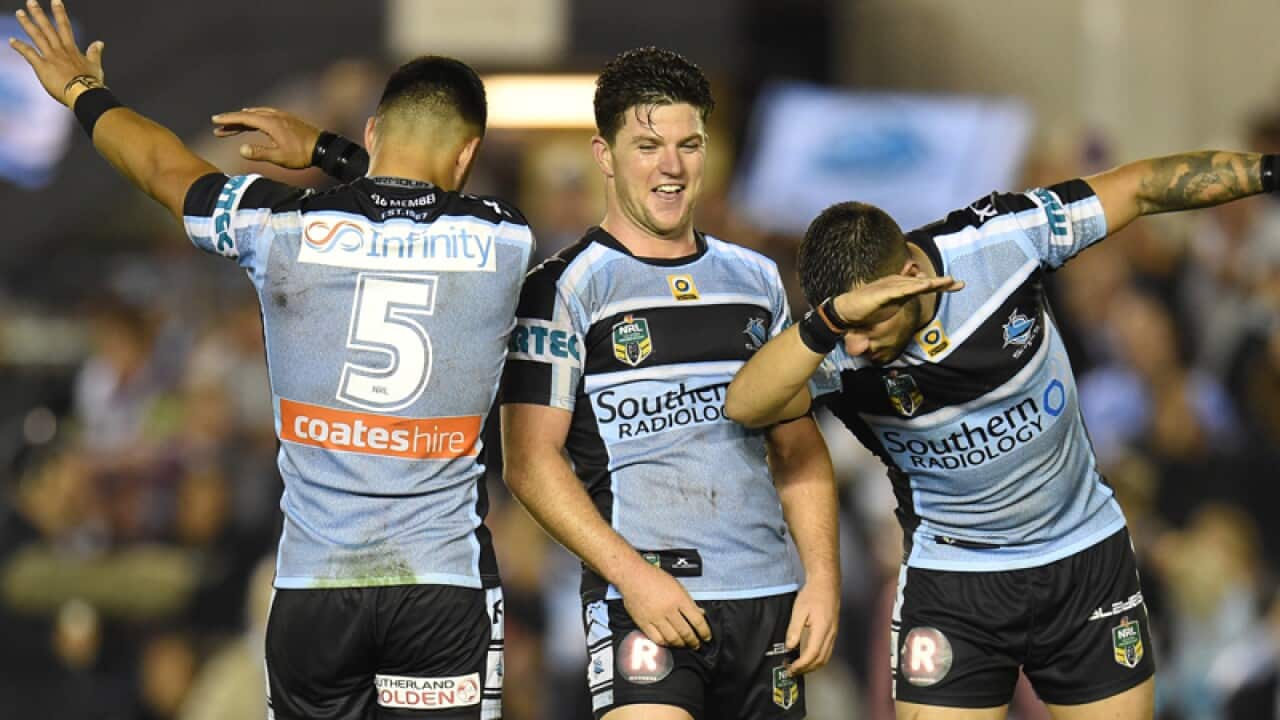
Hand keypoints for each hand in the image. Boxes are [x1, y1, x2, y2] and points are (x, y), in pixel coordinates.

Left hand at [9, 0, 104, 106]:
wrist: (85, 93)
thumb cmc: (91, 82)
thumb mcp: (95, 66)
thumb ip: (95, 53)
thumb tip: (99, 43)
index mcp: (72, 49)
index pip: (65, 26)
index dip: (60, 12)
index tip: (55, 1)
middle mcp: (60, 49)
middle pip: (48, 27)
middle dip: (38, 13)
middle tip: (30, 1)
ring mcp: (51, 57)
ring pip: (37, 36)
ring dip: (27, 24)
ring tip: (19, 13)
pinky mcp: (42, 67)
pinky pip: (29, 54)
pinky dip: (20, 47)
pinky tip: (12, 41)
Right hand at [211, 107, 321, 169]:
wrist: (323, 147)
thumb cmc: (302, 154)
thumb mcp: (279, 157)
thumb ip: (260, 153)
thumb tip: (241, 150)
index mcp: (270, 123)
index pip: (244, 118)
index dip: (228, 119)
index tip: (214, 120)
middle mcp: (274, 116)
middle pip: (247, 115)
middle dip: (232, 121)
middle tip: (217, 128)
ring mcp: (281, 116)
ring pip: (256, 115)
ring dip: (242, 121)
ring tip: (230, 128)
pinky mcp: (286, 120)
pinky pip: (264, 115)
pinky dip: (254, 119)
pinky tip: (252, 123)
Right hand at [616, 561, 711, 648]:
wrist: (633, 576)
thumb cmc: (655, 578)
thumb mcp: (677, 585)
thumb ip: (689, 601)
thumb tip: (700, 613)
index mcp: (679, 599)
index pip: (697, 620)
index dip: (705, 632)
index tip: (707, 637)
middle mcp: (668, 610)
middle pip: (686, 632)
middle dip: (694, 641)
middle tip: (697, 645)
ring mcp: (655, 618)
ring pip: (672, 638)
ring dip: (681, 644)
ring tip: (684, 645)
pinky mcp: (644, 623)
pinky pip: (657, 639)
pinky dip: (665, 643)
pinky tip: (669, 642)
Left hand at [785, 578, 839, 674]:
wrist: (826, 584)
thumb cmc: (812, 594)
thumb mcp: (799, 610)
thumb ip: (794, 630)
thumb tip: (789, 646)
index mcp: (822, 630)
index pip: (812, 654)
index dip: (801, 664)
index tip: (791, 668)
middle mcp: (830, 635)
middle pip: (820, 660)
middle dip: (806, 669)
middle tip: (792, 671)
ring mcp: (833, 634)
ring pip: (825, 658)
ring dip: (812, 666)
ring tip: (798, 667)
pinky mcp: (833, 633)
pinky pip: (827, 651)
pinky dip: (817, 659)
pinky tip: (807, 657)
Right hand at [832, 274, 963, 327]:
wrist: (845, 311)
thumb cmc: (864, 311)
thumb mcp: (887, 309)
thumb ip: (899, 305)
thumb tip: (903, 310)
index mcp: (899, 289)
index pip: (923, 286)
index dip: (940, 285)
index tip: (957, 285)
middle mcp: (897, 285)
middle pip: (923, 283)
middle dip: (941, 283)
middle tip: (959, 283)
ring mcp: (890, 287)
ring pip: (915, 284)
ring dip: (931, 283)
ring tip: (947, 282)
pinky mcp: (883, 292)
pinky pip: (901, 289)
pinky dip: (914, 287)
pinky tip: (926, 285)